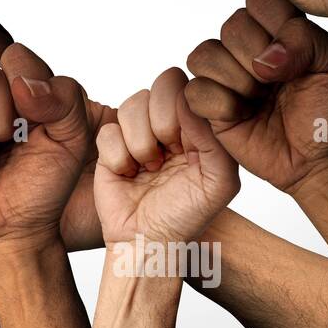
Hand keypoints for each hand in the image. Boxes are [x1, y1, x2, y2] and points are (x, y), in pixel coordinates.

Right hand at [0, 43, 98, 253]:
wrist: (22, 227)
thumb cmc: (47, 181)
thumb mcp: (72, 139)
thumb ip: (64, 100)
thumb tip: (23, 84)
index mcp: (17, 86)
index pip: (12, 56)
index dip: (24, 85)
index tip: (38, 118)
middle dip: (0, 117)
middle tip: (11, 142)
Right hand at [93, 67, 239, 245]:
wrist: (146, 241)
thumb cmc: (185, 215)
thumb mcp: (219, 181)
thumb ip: (214, 138)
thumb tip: (188, 100)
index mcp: (196, 125)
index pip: (189, 87)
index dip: (183, 110)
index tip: (187, 146)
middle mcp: (166, 122)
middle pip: (158, 87)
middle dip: (161, 123)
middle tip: (166, 156)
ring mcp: (136, 131)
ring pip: (131, 105)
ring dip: (140, 143)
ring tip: (148, 168)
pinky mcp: (108, 144)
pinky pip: (108, 131)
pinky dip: (118, 157)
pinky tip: (128, 173)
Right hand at [185, 0, 327, 194]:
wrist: (316, 160)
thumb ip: (307, 40)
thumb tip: (264, 57)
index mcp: (278, 25)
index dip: (273, 19)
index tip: (297, 49)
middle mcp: (246, 44)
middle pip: (232, 26)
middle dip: (258, 58)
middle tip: (279, 82)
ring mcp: (223, 72)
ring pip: (205, 55)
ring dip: (238, 83)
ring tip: (260, 100)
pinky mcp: (206, 103)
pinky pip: (195, 90)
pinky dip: (222, 105)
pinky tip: (242, 115)